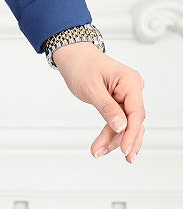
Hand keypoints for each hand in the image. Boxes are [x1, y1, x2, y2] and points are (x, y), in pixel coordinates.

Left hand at [51, 43, 145, 163]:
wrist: (72, 55)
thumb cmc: (80, 64)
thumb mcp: (91, 87)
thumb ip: (107, 107)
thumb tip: (121, 126)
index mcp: (129, 81)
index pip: (136, 112)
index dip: (131, 133)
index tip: (124, 149)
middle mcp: (131, 88)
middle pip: (133, 121)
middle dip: (121, 140)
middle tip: (109, 153)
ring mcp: (126, 96)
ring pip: (126, 124)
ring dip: (113, 140)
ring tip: (98, 151)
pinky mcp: (119, 102)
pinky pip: (119, 121)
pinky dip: (110, 133)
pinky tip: (103, 146)